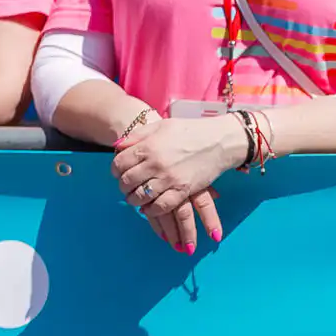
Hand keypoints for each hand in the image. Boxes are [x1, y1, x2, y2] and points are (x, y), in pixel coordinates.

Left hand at [111, 116, 237, 251]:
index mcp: (148, 146)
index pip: (119, 163)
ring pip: (140, 197)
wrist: (219, 141)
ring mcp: (169, 179)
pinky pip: (160, 207)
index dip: (115, 170)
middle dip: (123, 186)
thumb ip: (138, 135)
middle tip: (127, 186)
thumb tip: (118, 146)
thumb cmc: (190, 130)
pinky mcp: (182, 191)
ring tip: (135, 197)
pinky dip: (150, 210)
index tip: (119, 172)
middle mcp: (155, 163)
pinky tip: (149, 208)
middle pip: (127, 181)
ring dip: (134, 200)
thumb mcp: (162, 125)